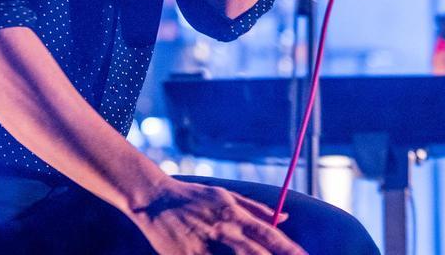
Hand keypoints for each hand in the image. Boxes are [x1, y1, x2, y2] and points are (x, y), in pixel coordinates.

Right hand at [129, 178, 305, 254]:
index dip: (290, 250)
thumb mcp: (226, 196)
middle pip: (257, 254)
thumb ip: (256, 209)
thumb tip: (284, 217)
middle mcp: (224, 232)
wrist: (154, 199)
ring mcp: (204, 247)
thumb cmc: (194, 197)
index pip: (270, 236)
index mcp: (235, 215)